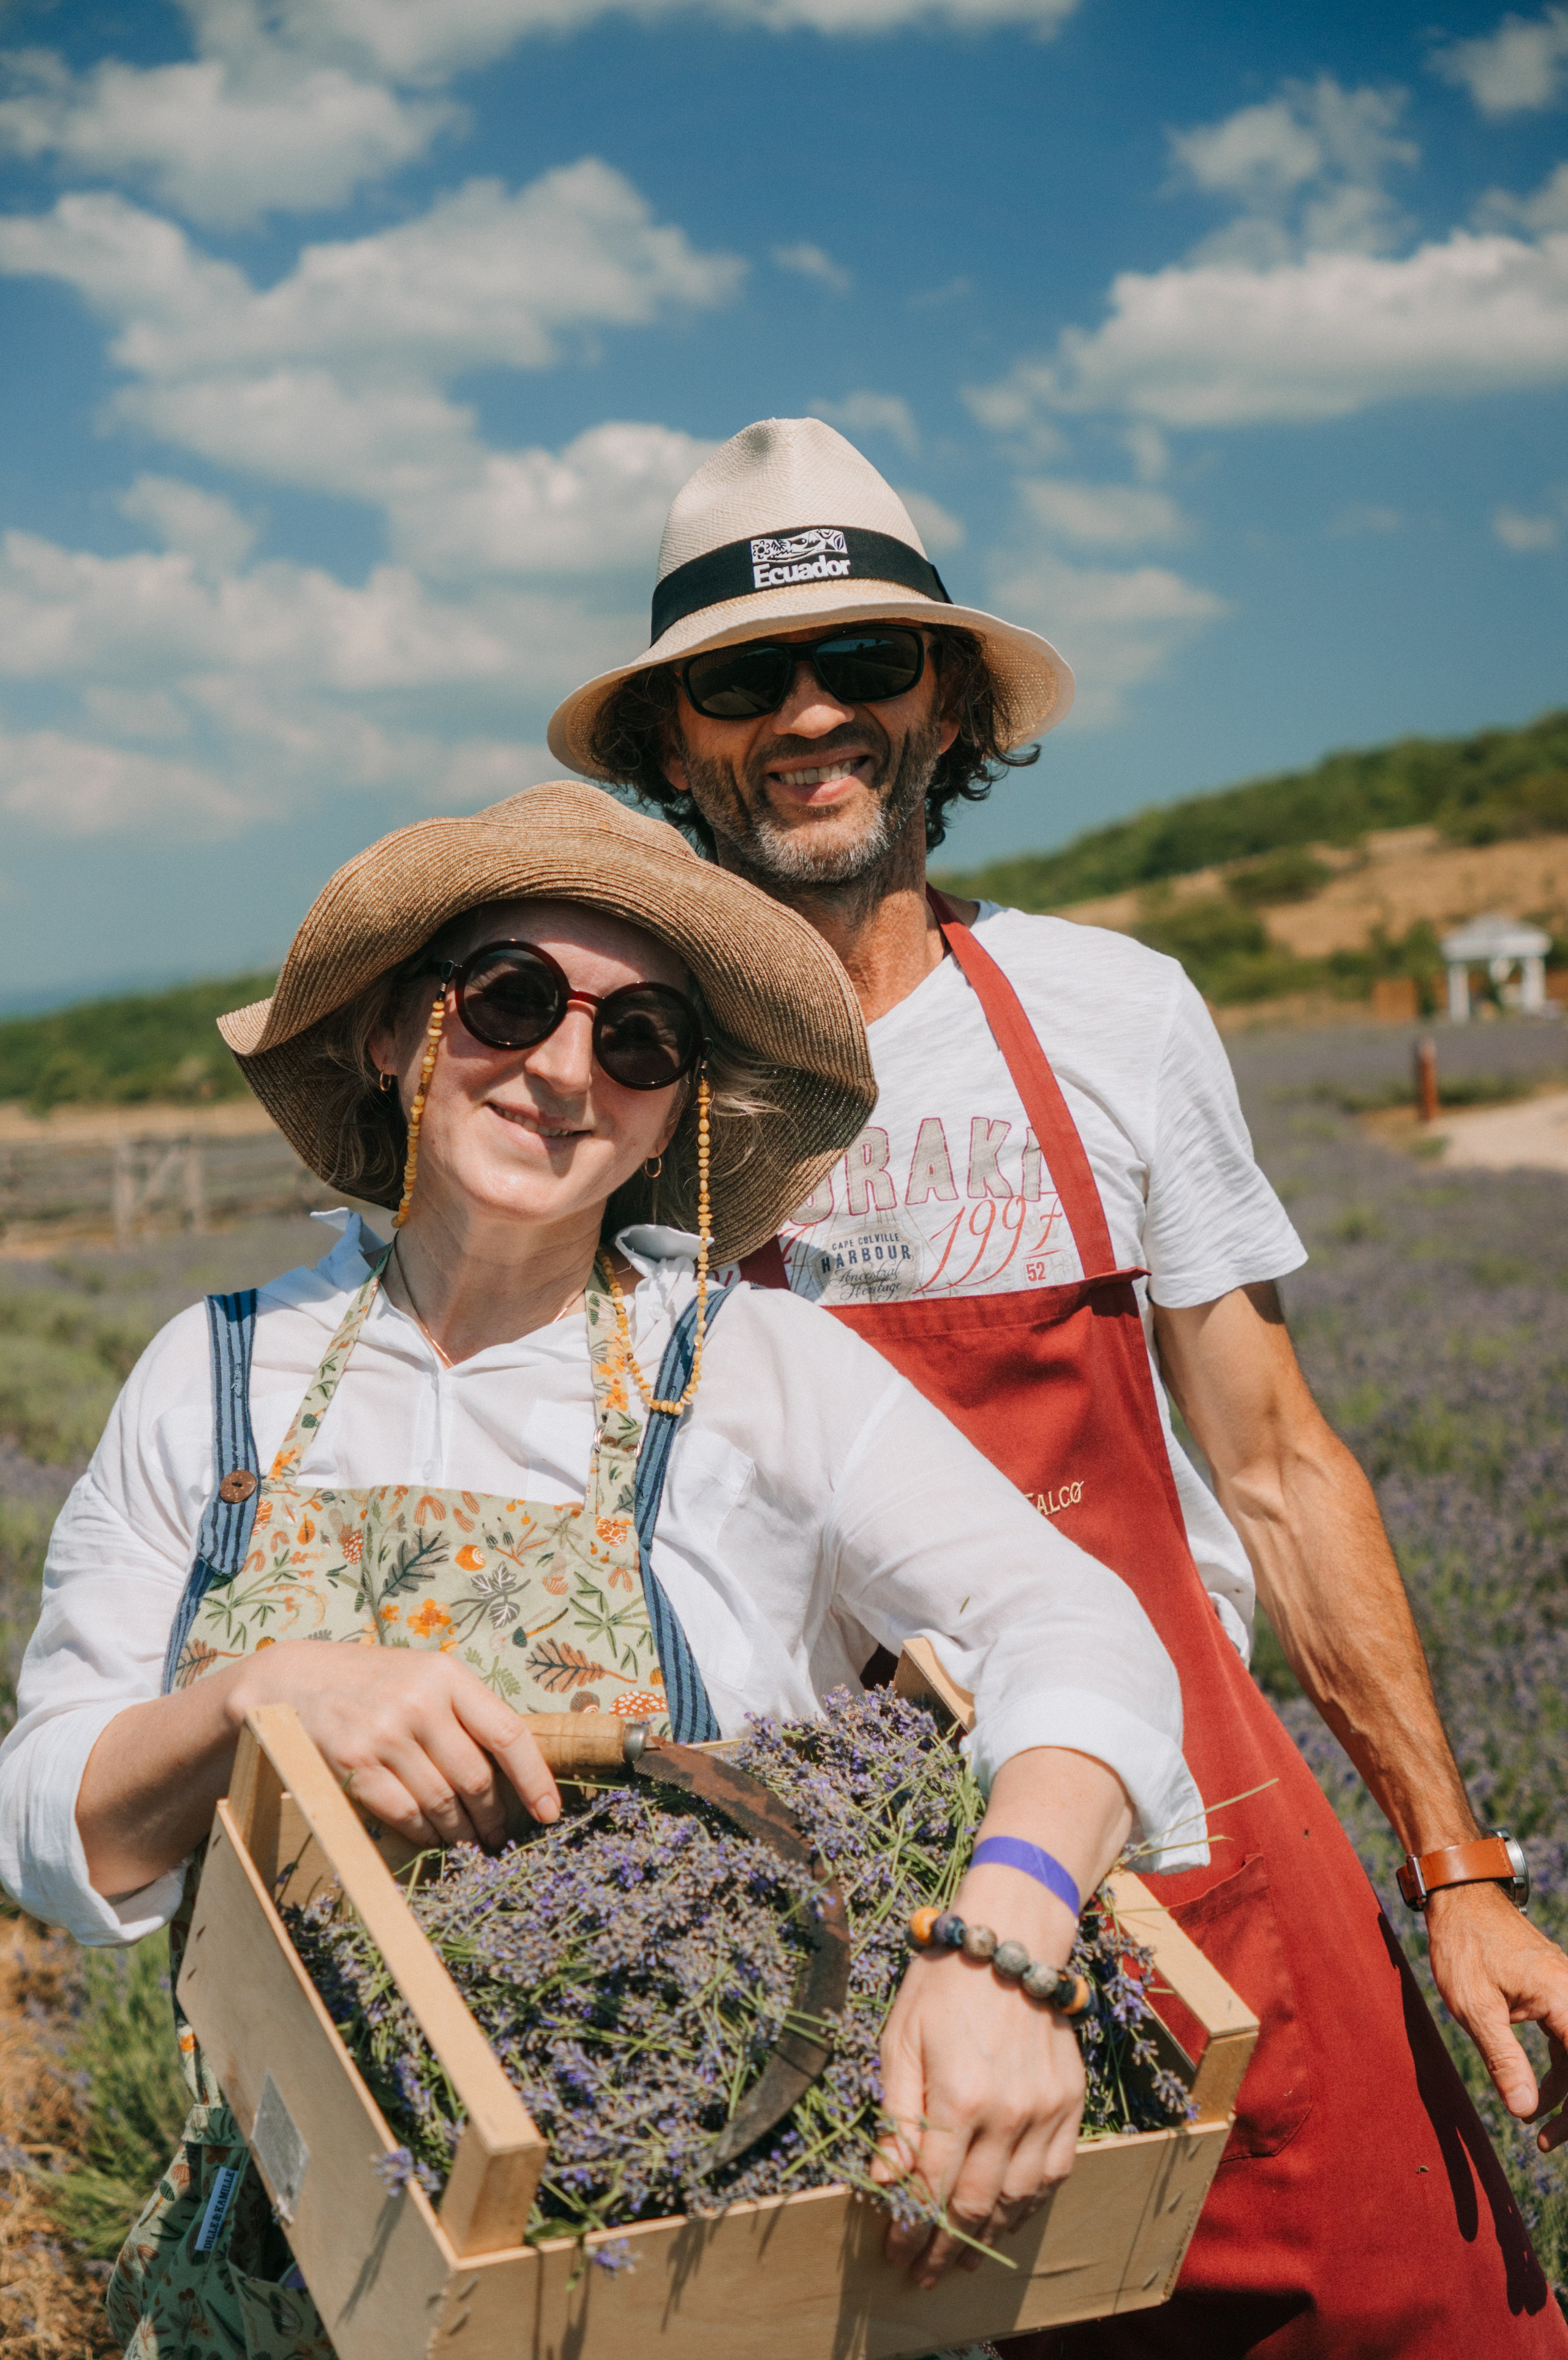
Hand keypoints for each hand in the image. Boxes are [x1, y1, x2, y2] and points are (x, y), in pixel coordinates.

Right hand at [227, 1641, 560, 1849]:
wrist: (292, 1679)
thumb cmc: (370, 1682)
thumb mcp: (422, 1676)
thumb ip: (463, 1712)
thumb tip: (510, 1770)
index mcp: (447, 1675)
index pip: (509, 1734)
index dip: (535, 1780)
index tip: (549, 1813)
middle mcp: (420, 1701)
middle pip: (476, 1777)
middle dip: (492, 1817)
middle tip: (497, 1837)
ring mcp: (385, 1733)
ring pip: (442, 1801)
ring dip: (460, 1831)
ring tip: (467, 1842)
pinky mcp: (353, 1762)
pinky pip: (404, 1813)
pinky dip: (422, 1833)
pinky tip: (430, 1838)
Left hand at [872, 1890, 1084, 2286]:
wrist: (1010, 1939)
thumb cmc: (943, 1984)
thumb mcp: (900, 2040)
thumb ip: (896, 2116)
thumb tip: (884, 2184)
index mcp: (959, 2097)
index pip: (932, 2189)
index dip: (911, 2229)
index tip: (895, 2253)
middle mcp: (1009, 2114)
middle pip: (974, 2206)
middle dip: (944, 2248)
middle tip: (922, 2272)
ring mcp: (1046, 2111)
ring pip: (1018, 2201)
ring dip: (988, 2236)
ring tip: (961, 2256)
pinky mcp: (1071, 2102)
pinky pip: (1054, 2175)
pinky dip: (1029, 2205)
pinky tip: (1007, 2216)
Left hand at [1424, 1880, 1567, 2151]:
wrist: (1461, 1899)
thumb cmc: (1464, 1946)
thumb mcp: (1476, 2007)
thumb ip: (1504, 2060)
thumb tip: (1524, 2112)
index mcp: (1563, 1998)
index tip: (1560, 2134)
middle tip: (1550, 2143)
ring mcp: (1567, 1996)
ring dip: (1567, 2097)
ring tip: (1542, 2134)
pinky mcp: (1556, 1997)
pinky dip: (1559, 2073)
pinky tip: (1540, 2097)